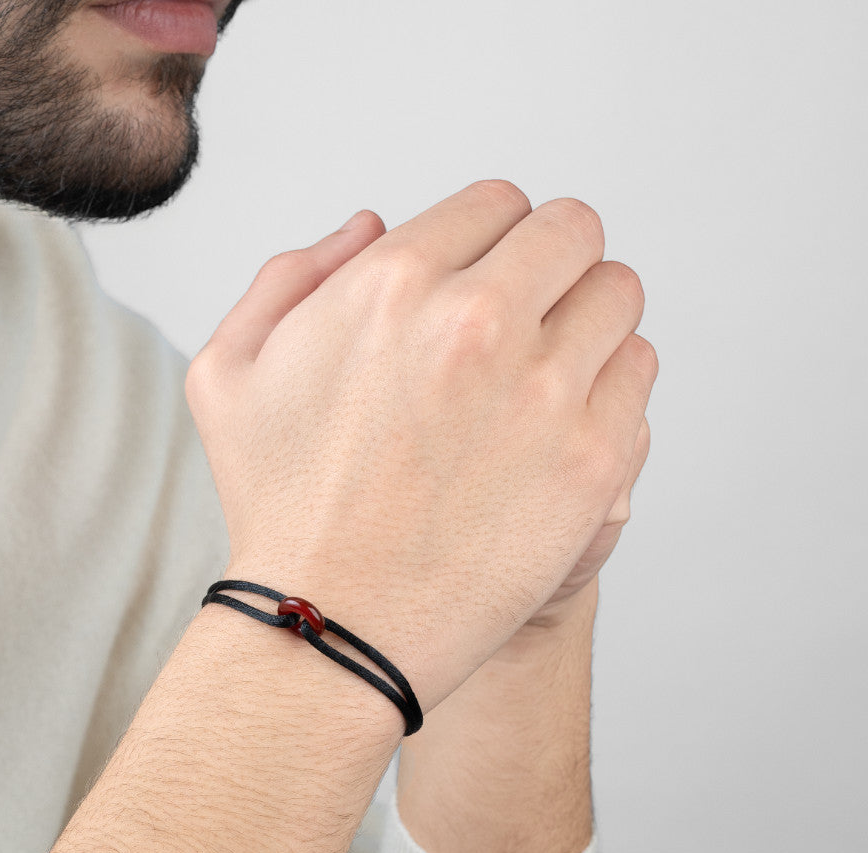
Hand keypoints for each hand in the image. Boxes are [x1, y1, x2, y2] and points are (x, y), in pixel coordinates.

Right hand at [187, 182, 657, 714]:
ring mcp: (544, 392)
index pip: (498, 205)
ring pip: (618, 297)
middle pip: (573, 234)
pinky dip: (610, 392)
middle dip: (551, 270)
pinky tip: (559, 432)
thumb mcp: (229, 376)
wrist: (332, 631)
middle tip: (527, 327)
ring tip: (544, 381)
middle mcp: (477, 321)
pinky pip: (638, 376)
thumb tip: (372, 223)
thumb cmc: (278, 511)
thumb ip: (292, 276)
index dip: (491, 245)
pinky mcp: (591, 461)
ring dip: (588, 326)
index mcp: (392, 282)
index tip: (483, 292)